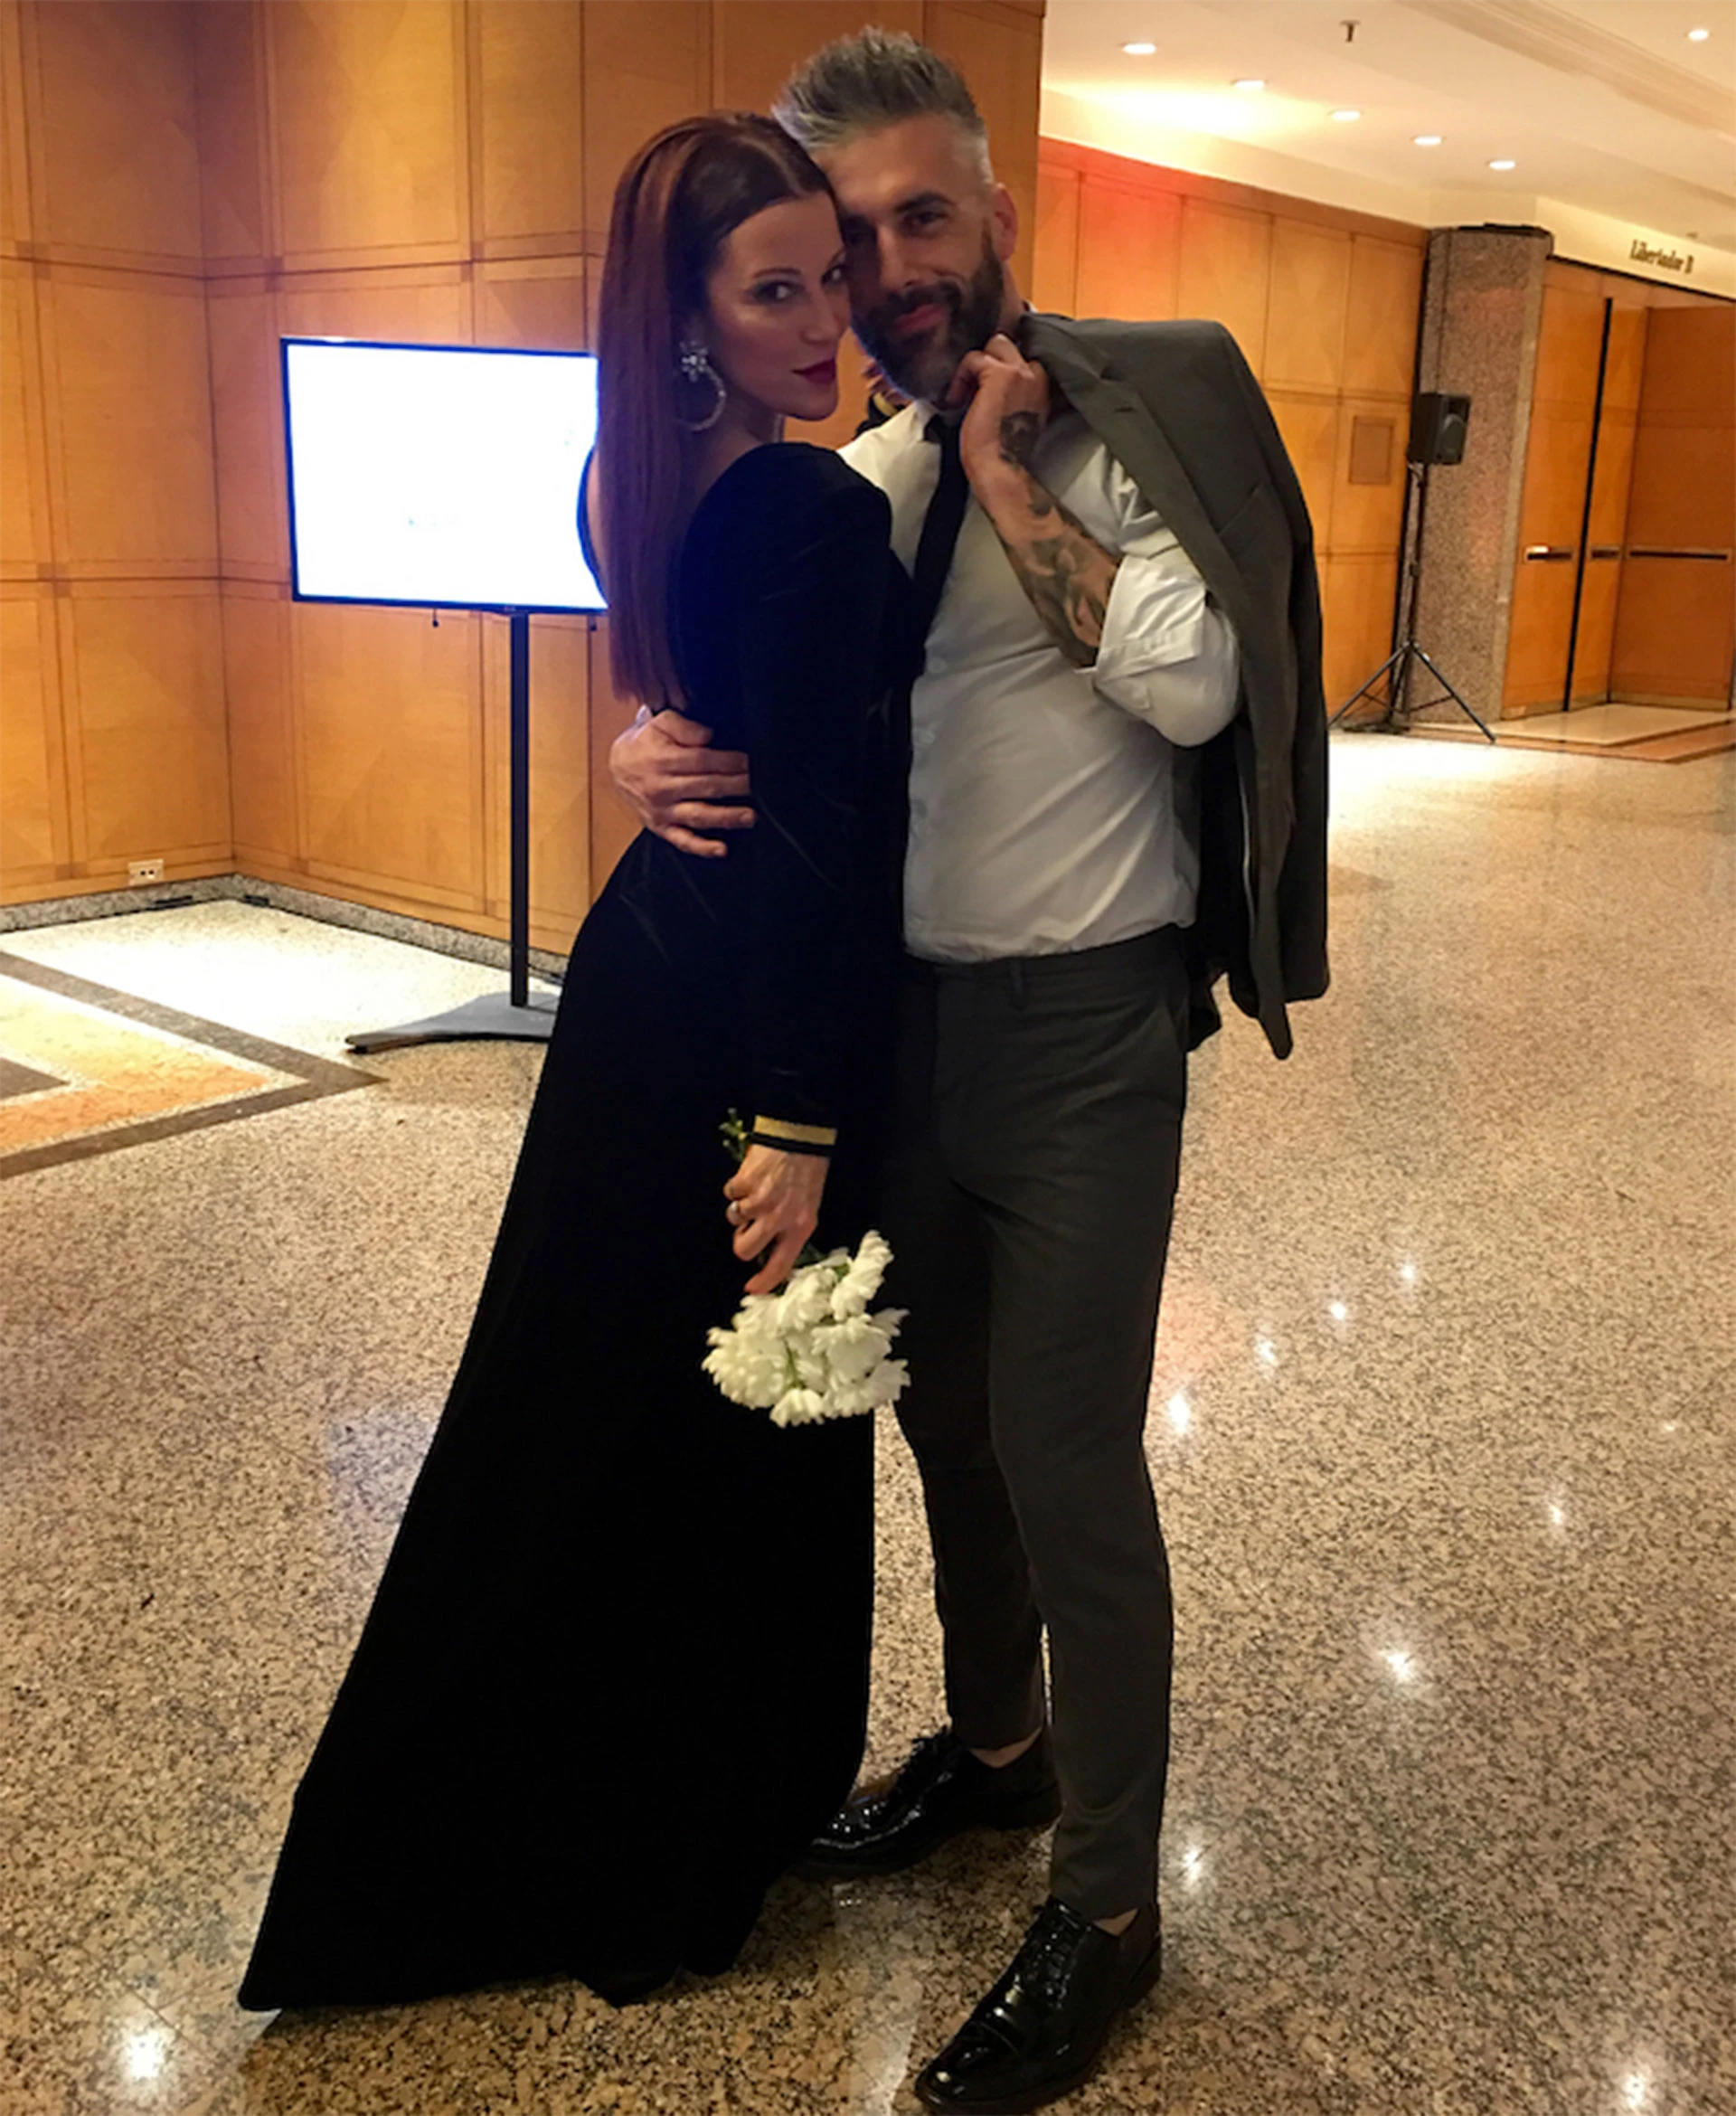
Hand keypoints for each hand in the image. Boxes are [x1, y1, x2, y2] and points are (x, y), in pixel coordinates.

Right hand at [608, 705, 754, 859]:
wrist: (617, 767)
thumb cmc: (646, 743)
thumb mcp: (660, 723)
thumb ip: (685, 727)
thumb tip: (709, 736)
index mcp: (662, 760)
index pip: (702, 761)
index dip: (728, 762)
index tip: (750, 762)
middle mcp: (661, 788)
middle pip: (706, 788)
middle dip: (737, 786)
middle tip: (760, 785)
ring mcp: (662, 811)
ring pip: (699, 816)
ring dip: (726, 817)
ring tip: (750, 817)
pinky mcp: (661, 828)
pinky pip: (683, 841)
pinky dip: (702, 848)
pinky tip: (722, 849)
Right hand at [725, 1144, 828, 1294]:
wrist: (800, 1136)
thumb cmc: (808, 1170)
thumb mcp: (808, 1205)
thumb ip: (790, 1228)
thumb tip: (768, 1248)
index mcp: (801, 1226)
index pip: (781, 1264)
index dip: (764, 1281)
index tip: (752, 1289)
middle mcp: (780, 1218)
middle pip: (745, 1249)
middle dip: (740, 1242)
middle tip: (746, 1230)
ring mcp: (760, 1201)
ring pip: (734, 1220)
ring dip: (740, 1208)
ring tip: (755, 1191)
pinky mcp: (744, 1184)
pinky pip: (730, 1194)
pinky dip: (736, 1187)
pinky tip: (751, 1176)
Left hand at [950, 333, 1050, 490]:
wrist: (1003, 474)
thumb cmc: (1004, 457)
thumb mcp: (1014, 418)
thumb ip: (1011, 396)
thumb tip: (985, 383)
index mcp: (1044, 387)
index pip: (1021, 356)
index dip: (999, 366)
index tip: (983, 387)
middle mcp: (1037, 375)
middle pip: (1008, 344)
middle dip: (988, 360)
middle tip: (972, 387)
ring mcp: (1021, 372)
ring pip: (994, 344)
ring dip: (974, 366)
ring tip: (964, 395)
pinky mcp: (1000, 375)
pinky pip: (974, 358)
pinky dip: (961, 376)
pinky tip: (957, 400)